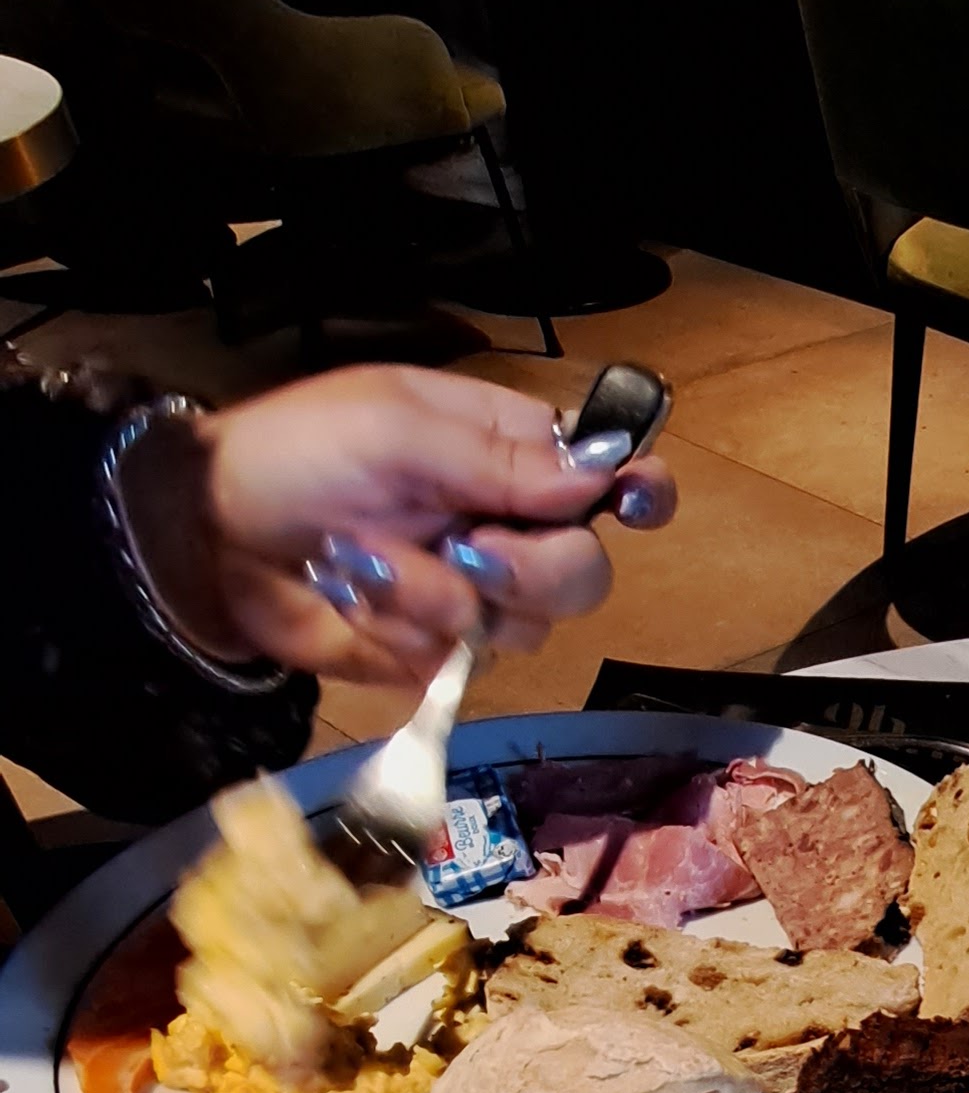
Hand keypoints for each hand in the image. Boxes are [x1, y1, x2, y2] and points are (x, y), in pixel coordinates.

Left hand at [118, 365, 677, 688]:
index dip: (637, 491)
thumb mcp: (394, 432)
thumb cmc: (297, 455)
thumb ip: (498, 459)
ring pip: (521, 626)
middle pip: (584, 570)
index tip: (636, 504)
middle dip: (531, 568)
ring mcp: (469, 592)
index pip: (607, 472)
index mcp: (506, 450)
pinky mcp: (429, 649)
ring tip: (365, 558)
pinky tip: (351, 592)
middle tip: (469, 550)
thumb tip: (598, 477)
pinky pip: (454, 660)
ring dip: (435, 595)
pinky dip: (397, 627)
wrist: (207, 535)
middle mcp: (504, 524)